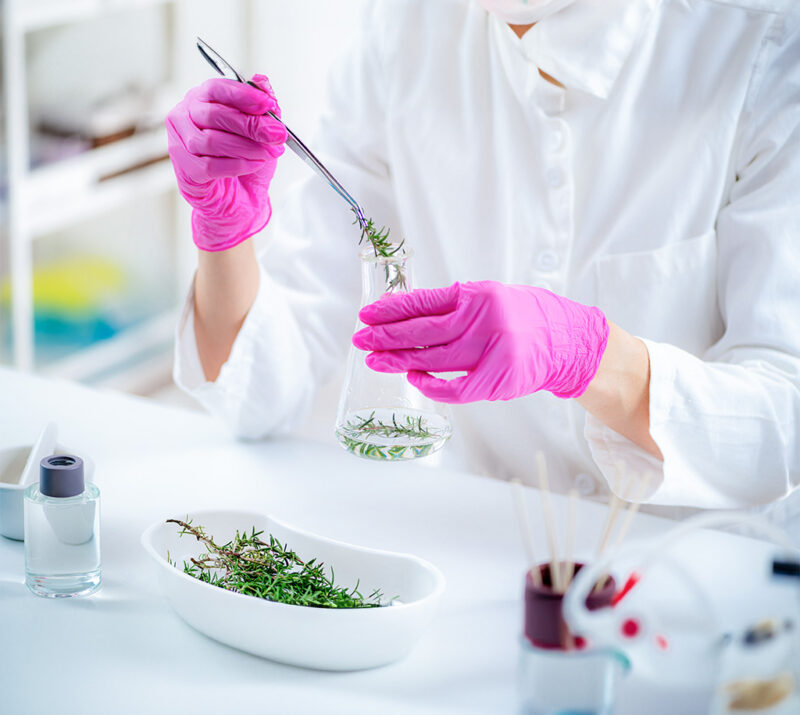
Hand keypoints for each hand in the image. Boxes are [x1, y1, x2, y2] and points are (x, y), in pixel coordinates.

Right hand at [166, 75, 286, 251]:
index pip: (217, 88)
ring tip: (270, 152)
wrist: (240, 198)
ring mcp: (180, 143)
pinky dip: (237, 165)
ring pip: (212, 141)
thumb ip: (262, 107)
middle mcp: (184, 116)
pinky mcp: (185, 170)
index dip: (243, 95)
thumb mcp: (261, 131)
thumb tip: (264, 83)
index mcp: (201, 98)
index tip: (268, 104)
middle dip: (251, 124)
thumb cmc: (246, 158)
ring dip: (247, 147)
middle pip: (215, 114)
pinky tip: (254, 164)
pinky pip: (211, 165)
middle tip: (277, 133)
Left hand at [352, 280, 608, 402]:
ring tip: (375, 361)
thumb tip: (405, 314)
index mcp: (477, 295)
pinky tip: (413, 379)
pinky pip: (454, 388)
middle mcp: (482, 320)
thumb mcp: (489, 297)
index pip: (423, 302)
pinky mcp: (498, 379)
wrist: (567, 340)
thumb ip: (454, 305)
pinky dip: (431, 385)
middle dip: (385, 337)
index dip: (390, 310)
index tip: (366, 314)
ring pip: (433, 359)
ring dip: (399, 361)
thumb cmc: (523, 317)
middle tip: (360, 340)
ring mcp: (491, 351)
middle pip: (422, 333)